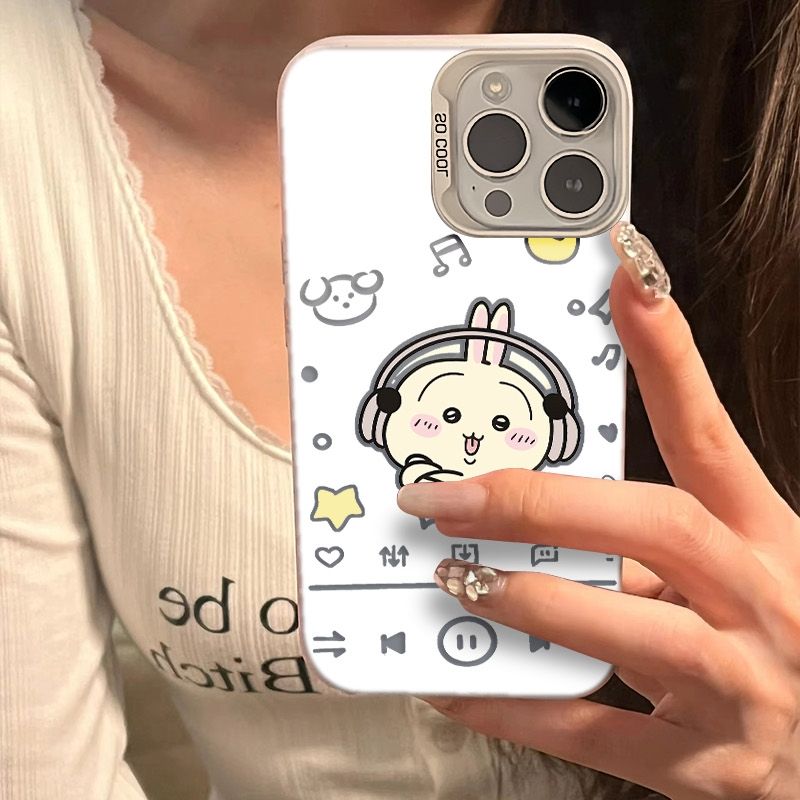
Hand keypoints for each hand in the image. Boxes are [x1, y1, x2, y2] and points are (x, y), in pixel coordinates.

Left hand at [396, 223, 799, 799]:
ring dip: (524, 599)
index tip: (626, 281)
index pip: (708, 434)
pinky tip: (452, 685)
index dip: (668, 356)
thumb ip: (659, 547)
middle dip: (541, 503)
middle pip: (654, 525)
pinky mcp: (707, 768)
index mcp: (767, 539)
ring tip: (451, 576)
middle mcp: (758, 600)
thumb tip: (544, 522)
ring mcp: (738, 688)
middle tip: (450, 495)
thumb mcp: (747, 572)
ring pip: (623, 628)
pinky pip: (593, 734)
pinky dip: (513, 709)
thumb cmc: (790, 639)